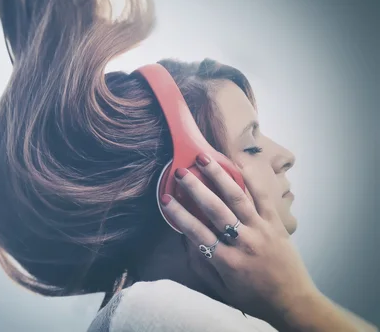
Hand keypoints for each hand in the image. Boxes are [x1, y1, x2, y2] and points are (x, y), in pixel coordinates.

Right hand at [160, 153, 318, 325]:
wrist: (293, 302)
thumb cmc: (254, 297)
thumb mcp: (222, 290)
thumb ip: (202, 265)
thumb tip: (186, 239)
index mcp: (228, 262)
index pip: (198, 233)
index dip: (180, 214)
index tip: (166, 198)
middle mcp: (244, 242)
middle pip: (216, 210)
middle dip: (196, 188)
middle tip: (182, 171)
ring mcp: (261, 230)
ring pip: (237, 198)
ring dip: (219, 176)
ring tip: (204, 159)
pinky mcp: (276, 223)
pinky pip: (262, 197)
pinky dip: (250, 179)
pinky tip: (238, 164)